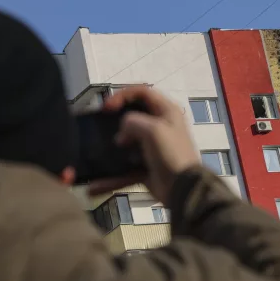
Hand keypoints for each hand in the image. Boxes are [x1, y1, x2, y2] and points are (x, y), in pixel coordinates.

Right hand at [88, 86, 200, 202]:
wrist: (182, 188)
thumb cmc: (171, 153)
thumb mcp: (153, 129)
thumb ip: (133, 121)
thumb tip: (122, 133)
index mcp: (166, 111)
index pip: (142, 92)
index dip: (122, 95)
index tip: (107, 107)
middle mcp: (160, 125)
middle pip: (134, 114)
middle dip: (117, 118)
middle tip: (102, 123)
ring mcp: (152, 146)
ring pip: (128, 139)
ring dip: (113, 143)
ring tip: (101, 147)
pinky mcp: (146, 165)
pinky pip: (125, 165)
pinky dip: (113, 172)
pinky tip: (97, 181)